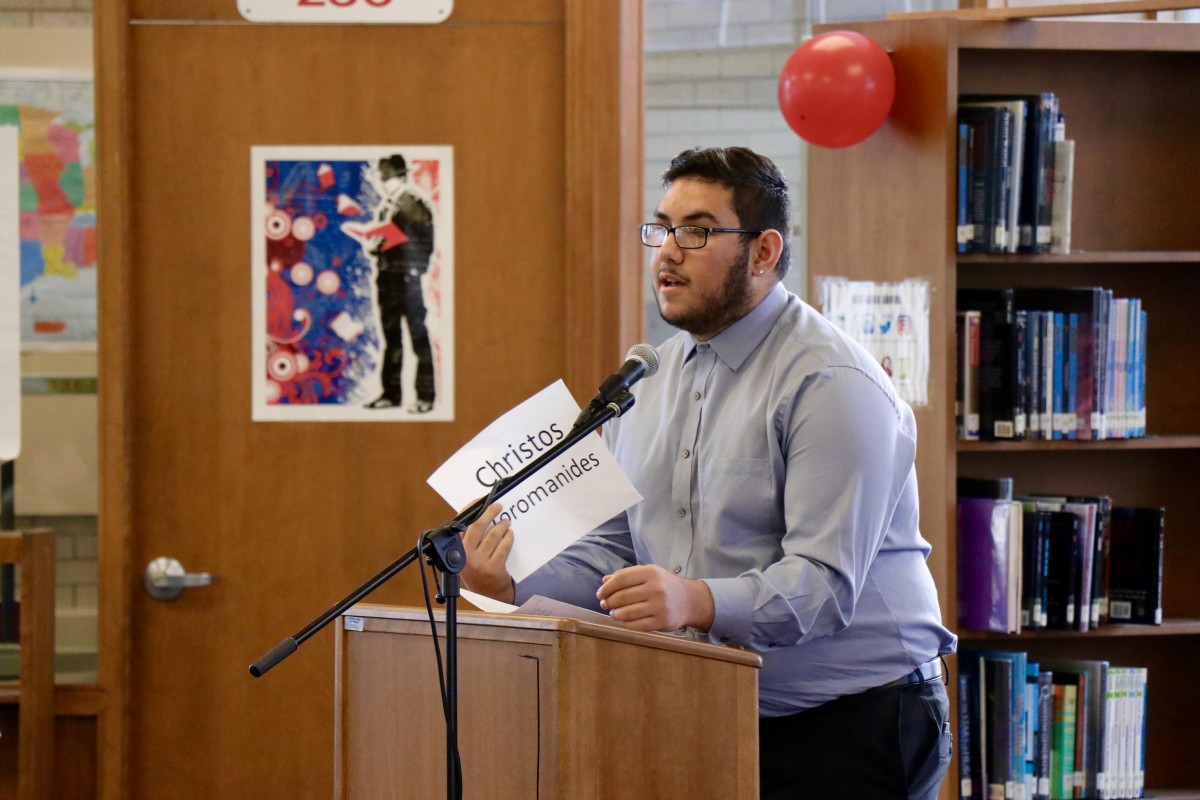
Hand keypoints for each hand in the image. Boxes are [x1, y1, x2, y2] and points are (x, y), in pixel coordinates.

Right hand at [460, 501, 515, 602]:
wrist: (487, 593)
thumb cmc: (477, 569)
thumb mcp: (466, 554)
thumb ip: (470, 537)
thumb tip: (480, 512)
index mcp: (457, 549)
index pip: (463, 522)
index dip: (472, 508)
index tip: (481, 500)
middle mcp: (466, 555)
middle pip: (478, 526)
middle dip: (489, 512)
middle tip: (499, 506)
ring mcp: (479, 562)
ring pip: (493, 535)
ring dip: (502, 525)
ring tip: (506, 522)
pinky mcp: (493, 569)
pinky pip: (504, 547)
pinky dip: (508, 538)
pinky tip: (510, 535)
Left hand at [596, 565, 714, 632]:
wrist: (690, 600)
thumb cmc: (664, 585)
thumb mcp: (649, 574)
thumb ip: (627, 575)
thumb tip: (604, 581)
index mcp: (651, 573)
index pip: (621, 579)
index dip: (607, 587)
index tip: (600, 593)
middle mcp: (656, 588)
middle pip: (622, 597)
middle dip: (609, 602)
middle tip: (604, 604)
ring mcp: (660, 606)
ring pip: (627, 613)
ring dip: (615, 614)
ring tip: (613, 613)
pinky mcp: (662, 622)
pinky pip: (636, 625)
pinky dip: (626, 624)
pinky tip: (624, 621)